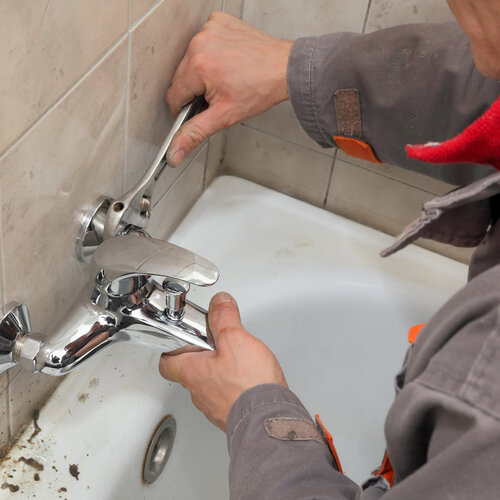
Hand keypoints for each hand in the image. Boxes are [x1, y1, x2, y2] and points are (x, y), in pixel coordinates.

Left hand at [158, 292, 287, 430]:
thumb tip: (219, 303)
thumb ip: (224, 317)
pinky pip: (227, 399)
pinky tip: (249, 380)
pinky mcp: (232, 416)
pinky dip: (234, 388)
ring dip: (219, 373)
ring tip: (237, 361)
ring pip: (209, 386)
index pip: (167, 362)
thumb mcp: (235, 339)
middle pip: (190, 372)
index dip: (172, 349)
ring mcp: (215, 407)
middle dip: (202, 357)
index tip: (183, 339)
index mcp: (192, 372)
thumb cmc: (249, 386)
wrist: (269, 422)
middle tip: (215, 345)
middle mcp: (199, 393)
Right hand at [165, 12, 293, 165]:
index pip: (174, 96)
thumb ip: (195, 133)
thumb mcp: (224, 116)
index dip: (185, 109)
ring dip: (202, 72)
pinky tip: (228, 61)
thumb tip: (175, 152)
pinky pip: (204, 42)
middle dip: (195, 90)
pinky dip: (212, 52)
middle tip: (219, 94)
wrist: (284, 69)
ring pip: (190, 60)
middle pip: (181, 77)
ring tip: (225, 78)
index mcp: (198, 67)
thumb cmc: (261, 89)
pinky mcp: (217, 22)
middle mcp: (200, 43)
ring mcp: (209, 29)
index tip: (201, 110)